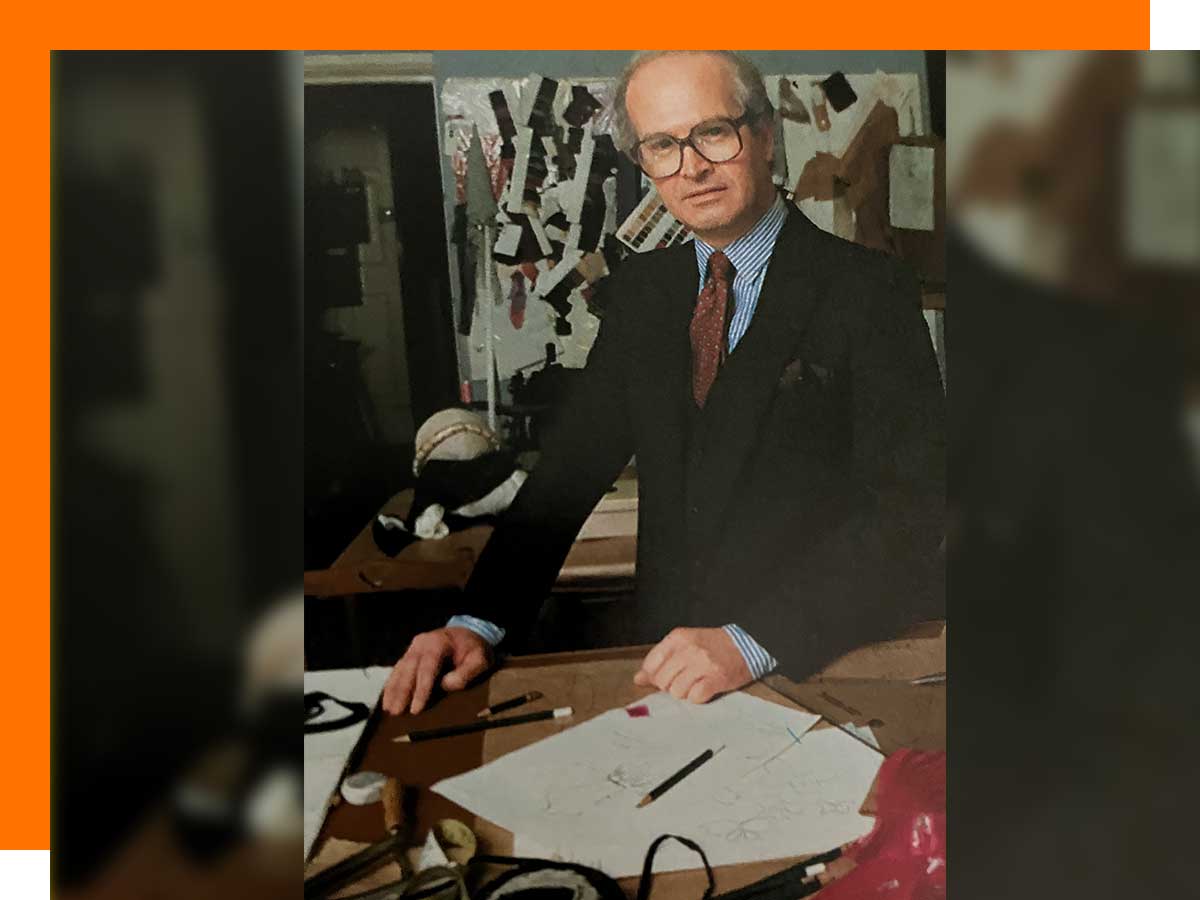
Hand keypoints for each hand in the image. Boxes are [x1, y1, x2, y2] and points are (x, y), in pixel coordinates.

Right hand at [382, 627, 492, 714]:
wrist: (467, 633)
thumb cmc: (474, 649)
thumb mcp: (480, 659)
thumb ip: (467, 672)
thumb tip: (446, 685)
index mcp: (438, 643)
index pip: (427, 668)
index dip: (421, 690)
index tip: (416, 709)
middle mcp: (422, 643)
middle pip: (409, 669)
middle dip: (402, 692)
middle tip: (396, 713)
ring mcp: (413, 647)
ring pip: (400, 669)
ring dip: (393, 690)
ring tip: (388, 709)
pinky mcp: (410, 654)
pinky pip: (398, 669)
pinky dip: (392, 684)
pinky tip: (387, 698)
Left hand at [633, 627, 752, 703]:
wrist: (745, 645)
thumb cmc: (712, 645)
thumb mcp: (684, 644)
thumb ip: (661, 659)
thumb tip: (638, 679)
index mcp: (678, 638)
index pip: (651, 665)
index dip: (654, 676)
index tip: (664, 677)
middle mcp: (689, 649)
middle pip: (662, 680)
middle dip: (669, 686)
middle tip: (683, 680)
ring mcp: (703, 664)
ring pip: (677, 691)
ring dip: (684, 692)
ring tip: (695, 683)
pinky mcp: (716, 679)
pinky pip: (695, 697)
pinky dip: (697, 697)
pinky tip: (704, 688)